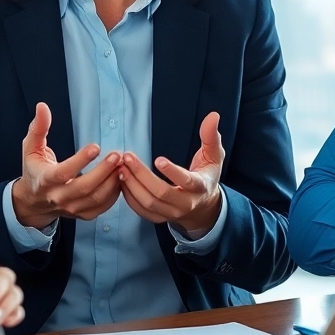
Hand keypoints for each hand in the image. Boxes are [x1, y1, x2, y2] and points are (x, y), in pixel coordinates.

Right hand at [11, 102, 121, 229]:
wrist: (34, 201)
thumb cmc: (35, 170)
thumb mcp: (31, 148)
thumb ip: (38, 128)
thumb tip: (42, 107)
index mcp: (45, 180)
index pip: (63, 173)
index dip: (80, 161)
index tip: (95, 146)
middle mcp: (58, 197)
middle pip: (84, 188)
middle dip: (103, 171)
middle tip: (117, 155)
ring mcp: (71, 208)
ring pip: (96, 199)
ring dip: (112, 182)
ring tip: (122, 164)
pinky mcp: (82, 214)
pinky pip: (102, 207)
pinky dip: (114, 194)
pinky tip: (119, 178)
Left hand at [118, 112, 224, 236]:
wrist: (204, 205)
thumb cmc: (206, 175)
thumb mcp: (214, 156)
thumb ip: (211, 136)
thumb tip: (213, 116)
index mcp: (200, 187)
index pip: (186, 181)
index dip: (172, 172)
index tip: (158, 159)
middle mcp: (185, 203)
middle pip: (161, 193)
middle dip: (141, 175)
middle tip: (127, 158)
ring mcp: (171, 213)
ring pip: (148, 203)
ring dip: (131, 185)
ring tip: (121, 168)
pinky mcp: (160, 218)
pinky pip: (141, 211)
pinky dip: (129, 197)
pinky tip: (122, 181)